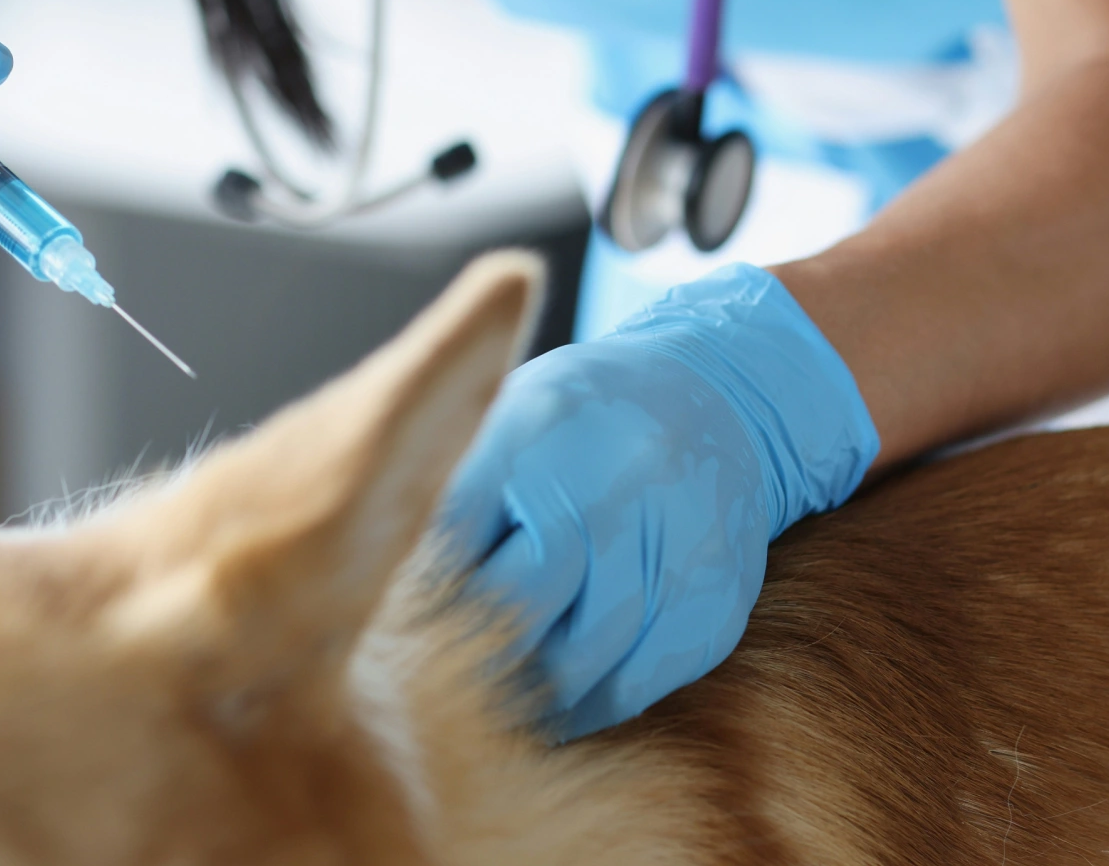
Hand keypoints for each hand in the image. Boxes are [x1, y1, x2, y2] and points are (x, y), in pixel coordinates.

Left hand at [439, 265, 878, 737]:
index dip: (419, 594)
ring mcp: (673, 539)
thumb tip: (391, 589)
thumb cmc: (581, 417)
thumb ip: (459, 487)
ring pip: (579, 659)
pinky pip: (638, 682)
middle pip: (516, 604)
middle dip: (467, 652)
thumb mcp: (511, 414)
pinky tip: (555, 711)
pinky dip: (589, 708)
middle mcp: (614, 477)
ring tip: (484, 712)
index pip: (454, 534)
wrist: (718, 397)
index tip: (394, 628)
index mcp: (539, 425)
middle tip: (431, 686)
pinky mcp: (715, 596)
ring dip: (525, 698)